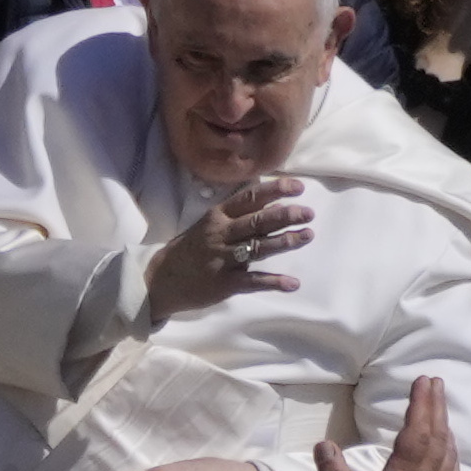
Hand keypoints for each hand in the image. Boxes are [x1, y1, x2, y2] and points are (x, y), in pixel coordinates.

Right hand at [143, 175, 310, 319]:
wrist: (162, 279)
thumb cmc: (191, 249)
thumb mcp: (209, 225)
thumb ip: (237, 215)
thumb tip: (273, 203)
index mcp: (218, 215)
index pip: (249, 198)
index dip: (274, 190)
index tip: (298, 187)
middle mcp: (220, 233)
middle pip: (257, 221)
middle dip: (285, 215)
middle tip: (308, 212)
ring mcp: (222, 258)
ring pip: (258, 247)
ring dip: (285, 241)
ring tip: (307, 236)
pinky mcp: (224, 283)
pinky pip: (252, 281)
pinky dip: (274, 282)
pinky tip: (292, 283)